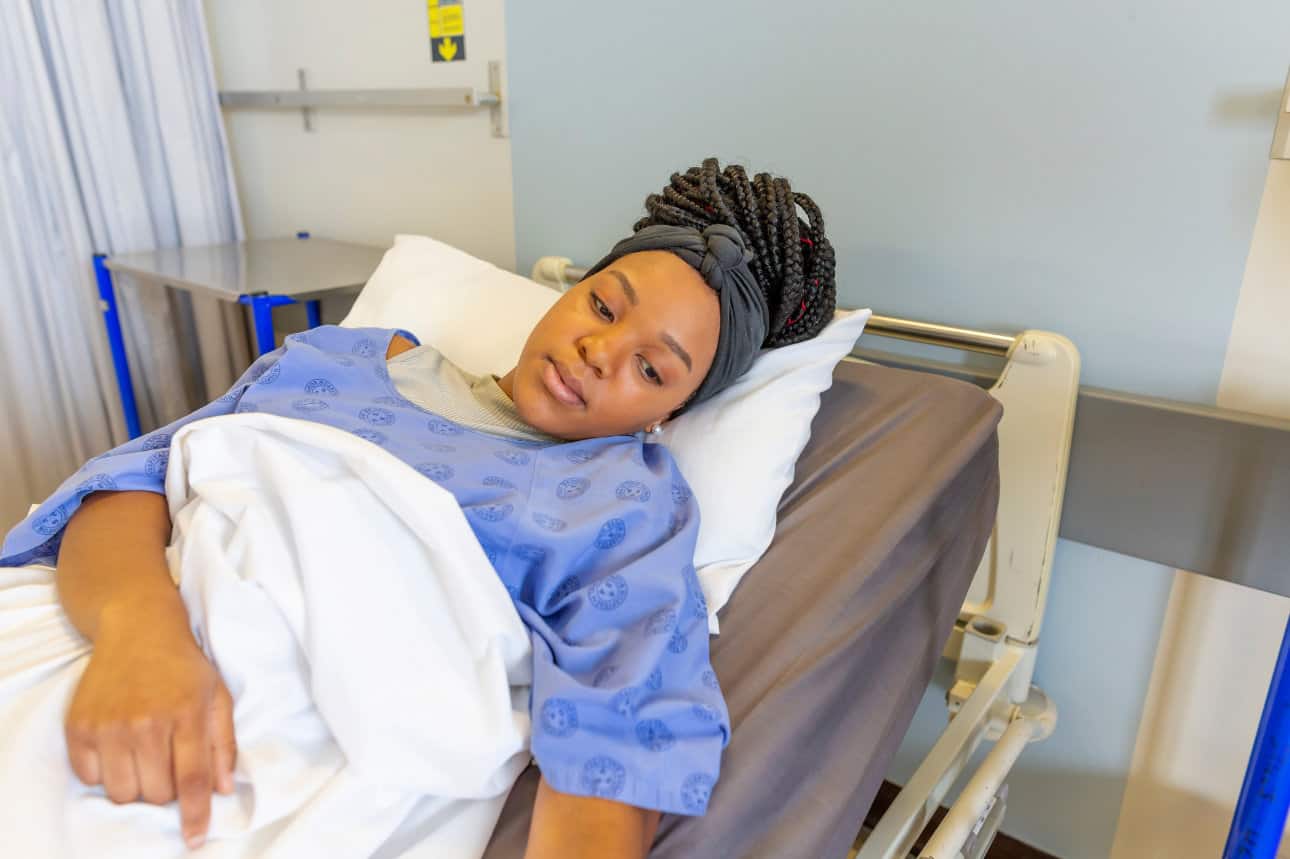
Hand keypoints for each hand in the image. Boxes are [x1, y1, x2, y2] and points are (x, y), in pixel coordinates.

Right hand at [64, 610, 235, 849]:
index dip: (194, 815)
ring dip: (137, 786)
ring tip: (145, 757)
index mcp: (187, 714)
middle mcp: (146, 722)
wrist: (138, 629)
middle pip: (155, 794)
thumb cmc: (184, 665)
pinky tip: (120, 748)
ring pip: (122, 792)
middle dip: (166, 791)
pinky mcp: (79, 726)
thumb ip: (223, 743)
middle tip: (169, 764)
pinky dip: (106, 773)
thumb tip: (223, 789)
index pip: (191, 781)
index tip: (194, 838)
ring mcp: (108, 725)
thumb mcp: (217, 696)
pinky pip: (90, 778)